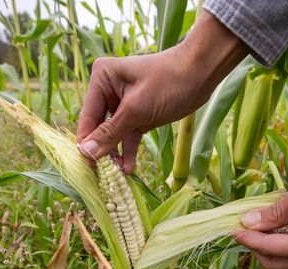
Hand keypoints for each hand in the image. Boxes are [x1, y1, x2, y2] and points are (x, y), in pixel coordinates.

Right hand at [77, 12, 247, 172]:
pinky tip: (129, 168)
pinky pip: (127, 136)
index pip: (87, 117)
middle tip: (102, 176)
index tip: (86, 167)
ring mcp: (122, 104)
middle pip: (98, 128)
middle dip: (101, 150)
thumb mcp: (136, 109)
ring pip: (112, 135)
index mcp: (101, 79)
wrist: (202, 73)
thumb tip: (85, 152)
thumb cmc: (168, 82)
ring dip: (115, 154)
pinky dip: (128, 151)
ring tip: (116, 176)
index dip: (86, 142)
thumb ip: (110, 133)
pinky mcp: (137, 115)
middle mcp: (108, 90)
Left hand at [234, 126, 287, 268]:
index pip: (267, 250)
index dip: (244, 237)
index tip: (226, 222)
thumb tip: (249, 223)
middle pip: (275, 263)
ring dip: (272, 241)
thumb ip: (279, 208)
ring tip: (262, 212)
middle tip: (242, 217)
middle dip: (255, 244)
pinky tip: (286, 215)